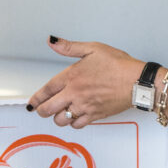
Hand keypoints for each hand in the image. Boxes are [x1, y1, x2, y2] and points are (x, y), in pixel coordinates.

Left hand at [27, 36, 145, 127]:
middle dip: (41, 111)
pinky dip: (73, 123)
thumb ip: (69, 47)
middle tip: (41, 110)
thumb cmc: (118, 64)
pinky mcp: (95, 115)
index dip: (36, 99)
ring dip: (57, 118)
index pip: (46, 91)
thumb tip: (52, 42)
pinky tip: (74, 117)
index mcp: (72, 77)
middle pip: (48, 109)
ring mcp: (84, 106)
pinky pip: (77, 125)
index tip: (31, 103)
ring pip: (61, 120)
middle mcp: (75, 94)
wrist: (137, 81)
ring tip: (58, 113)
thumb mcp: (93, 48)